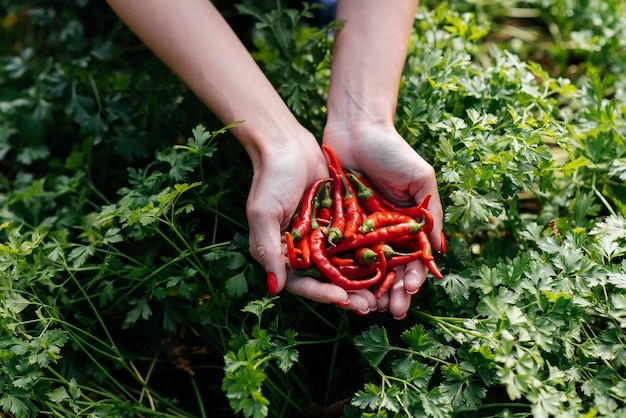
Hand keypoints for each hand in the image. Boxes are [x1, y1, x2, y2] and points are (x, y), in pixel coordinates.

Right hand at [245, 133, 378, 312]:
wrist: (288, 143)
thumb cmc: (270, 178)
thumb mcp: (263, 213)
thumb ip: (267, 249)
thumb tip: (275, 288)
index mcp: (281, 253)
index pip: (301, 282)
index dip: (321, 293)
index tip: (341, 299)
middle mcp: (302, 250)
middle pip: (325, 280)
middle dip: (346, 294)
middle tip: (368, 306)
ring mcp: (321, 237)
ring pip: (343, 266)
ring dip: (360, 280)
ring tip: (380, 293)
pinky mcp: (338, 223)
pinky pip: (353, 244)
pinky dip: (367, 255)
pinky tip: (385, 264)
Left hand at [323, 123, 443, 317]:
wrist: (355, 128)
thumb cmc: (392, 151)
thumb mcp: (420, 178)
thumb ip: (430, 212)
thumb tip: (440, 249)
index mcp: (406, 224)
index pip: (413, 259)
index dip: (414, 277)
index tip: (411, 290)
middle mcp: (383, 232)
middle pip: (390, 271)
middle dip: (393, 292)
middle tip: (391, 311)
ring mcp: (359, 231)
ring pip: (365, 269)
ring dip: (369, 290)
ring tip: (369, 308)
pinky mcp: (336, 225)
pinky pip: (340, 253)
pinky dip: (343, 273)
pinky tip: (344, 289)